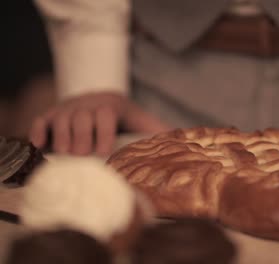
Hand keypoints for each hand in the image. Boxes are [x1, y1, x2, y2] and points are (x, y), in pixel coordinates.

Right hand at [29, 92, 169, 155]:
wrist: (99, 100)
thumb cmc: (124, 120)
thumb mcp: (141, 121)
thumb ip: (158, 132)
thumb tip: (185, 142)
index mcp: (112, 105)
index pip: (106, 114)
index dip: (103, 132)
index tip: (104, 152)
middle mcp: (88, 103)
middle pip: (81, 116)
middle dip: (80, 136)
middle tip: (80, 156)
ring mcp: (69, 107)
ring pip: (61, 118)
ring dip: (61, 137)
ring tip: (66, 156)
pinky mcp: (51, 114)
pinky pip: (41, 120)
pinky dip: (38, 131)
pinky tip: (39, 145)